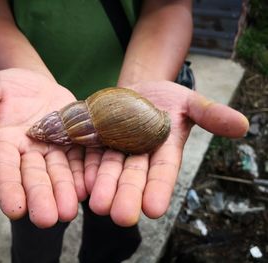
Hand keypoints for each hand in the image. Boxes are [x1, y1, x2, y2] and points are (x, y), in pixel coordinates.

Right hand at [0, 68, 86, 227]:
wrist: (38, 85)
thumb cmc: (11, 86)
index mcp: (5, 143)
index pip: (4, 168)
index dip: (8, 188)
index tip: (13, 209)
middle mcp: (29, 153)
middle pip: (34, 178)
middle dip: (40, 197)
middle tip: (47, 219)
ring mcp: (52, 150)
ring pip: (58, 174)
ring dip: (64, 193)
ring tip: (69, 211)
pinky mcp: (73, 144)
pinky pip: (79, 160)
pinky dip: (83, 174)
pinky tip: (88, 188)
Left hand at [84, 81, 248, 225]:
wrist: (137, 90)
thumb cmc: (167, 98)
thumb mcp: (189, 102)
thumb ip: (210, 114)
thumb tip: (242, 125)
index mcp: (163, 151)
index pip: (163, 172)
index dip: (158, 189)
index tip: (153, 208)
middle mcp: (138, 156)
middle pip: (133, 177)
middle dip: (128, 196)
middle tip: (121, 216)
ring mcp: (116, 149)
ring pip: (110, 170)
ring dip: (104, 187)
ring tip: (98, 205)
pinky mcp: (97, 141)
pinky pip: (91, 155)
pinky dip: (88, 169)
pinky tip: (83, 182)